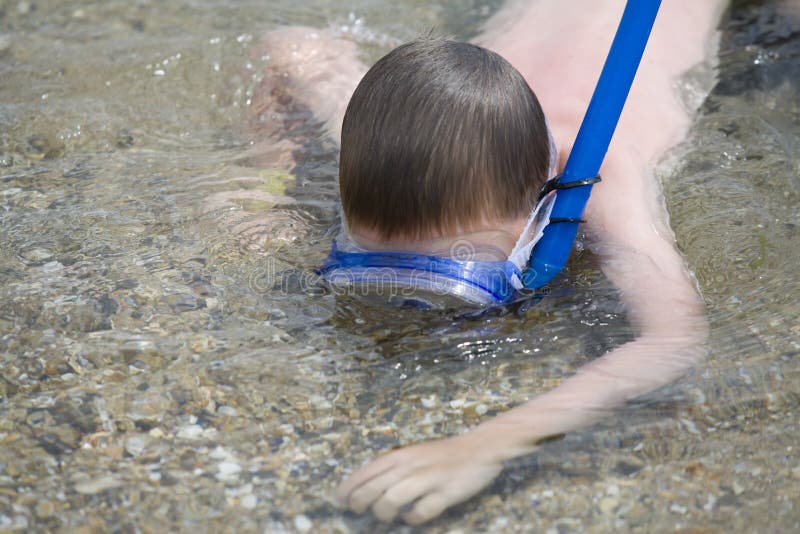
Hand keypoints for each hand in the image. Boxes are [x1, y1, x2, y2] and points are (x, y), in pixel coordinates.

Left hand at [335, 432, 505, 523]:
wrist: (479, 447)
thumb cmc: (441, 454)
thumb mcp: (413, 454)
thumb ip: (392, 468)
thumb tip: (365, 487)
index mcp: (400, 455)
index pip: (366, 472)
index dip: (347, 488)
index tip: (337, 501)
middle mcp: (410, 465)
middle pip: (373, 488)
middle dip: (360, 503)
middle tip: (358, 511)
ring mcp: (427, 479)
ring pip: (391, 500)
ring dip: (384, 513)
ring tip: (387, 516)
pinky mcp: (445, 492)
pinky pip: (421, 511)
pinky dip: (412, 518)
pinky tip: (412, 517)